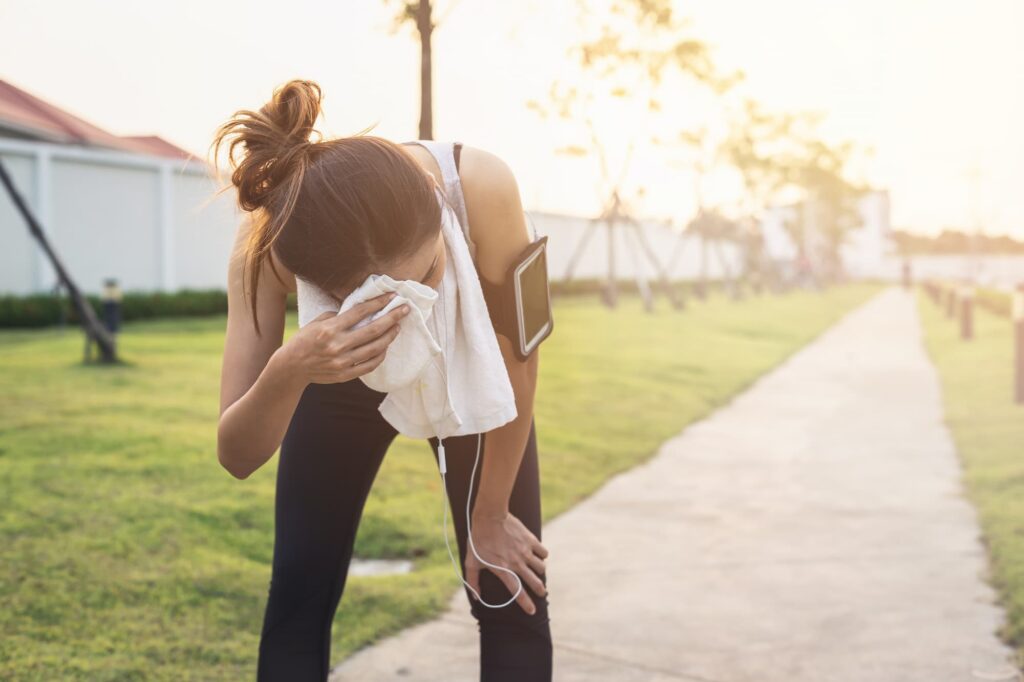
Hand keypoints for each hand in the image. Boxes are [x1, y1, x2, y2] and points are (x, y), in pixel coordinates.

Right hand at [283, 292, 410, 384]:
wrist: (292, 367)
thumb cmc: (305, 340)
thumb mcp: (316, 322)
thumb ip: (337, 316)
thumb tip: (360, 310)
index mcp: (330, 329)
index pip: (360, 312)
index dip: (378, 303)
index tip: (392, 296)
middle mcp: (338, 345)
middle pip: (373, 330)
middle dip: (392, 318)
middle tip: (405, 309)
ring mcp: (342, 362)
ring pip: (375, 348)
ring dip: (390, 336)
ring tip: (397, 326)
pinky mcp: (345, 374)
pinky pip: (370, 365)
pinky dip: (380, 355)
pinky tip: (385, 346)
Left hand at [465, 510, 548, 614]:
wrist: (489, 517)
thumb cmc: (478, 540)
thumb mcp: (471, 562)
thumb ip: (472, 581)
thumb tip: (476, 597)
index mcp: (503, 570)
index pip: (517, 592)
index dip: (526, 603)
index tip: (532, 611)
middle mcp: (517, 563)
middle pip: (534, 582)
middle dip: (540, 590)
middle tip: (542, 593)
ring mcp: (525, 551)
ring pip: (541, 567)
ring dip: (540, 571)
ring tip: (536, 571)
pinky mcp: (530, 540)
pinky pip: (543, 552)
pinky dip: (542, 556)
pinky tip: (538, 555)